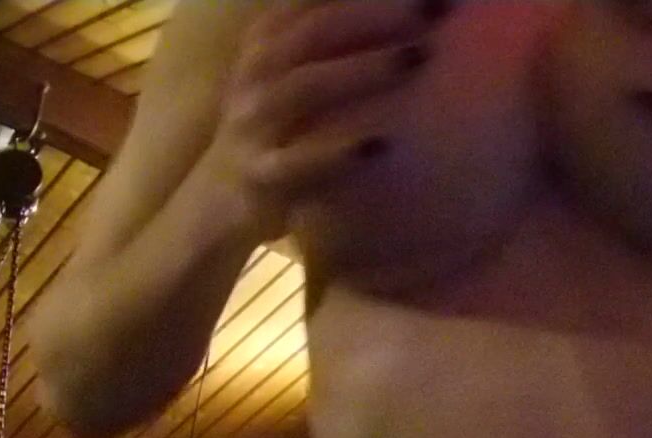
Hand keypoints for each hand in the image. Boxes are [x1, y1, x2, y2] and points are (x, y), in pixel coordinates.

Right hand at [209, 0, 455, 242]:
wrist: (217, 203)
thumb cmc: (273, 129)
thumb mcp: (291, 72)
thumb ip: (329, 38)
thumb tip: (397, 12)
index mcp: (268, 38)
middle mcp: (258, 71)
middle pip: (317, 29)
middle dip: (377, 13)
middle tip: (434, 7)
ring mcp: (255, 123)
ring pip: (307, 86)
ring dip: (363, 69)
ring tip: (417, 58)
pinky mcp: (262, 176)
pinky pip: (301, 162)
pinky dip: (339, 153)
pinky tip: (380, 145)